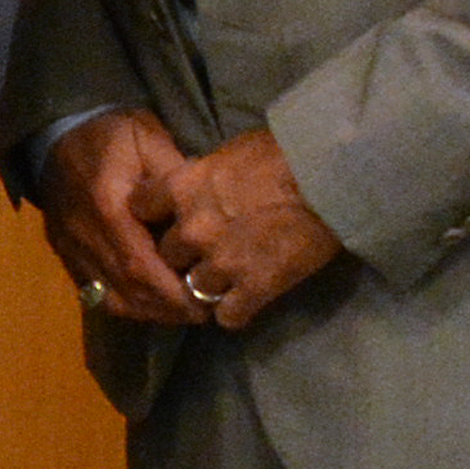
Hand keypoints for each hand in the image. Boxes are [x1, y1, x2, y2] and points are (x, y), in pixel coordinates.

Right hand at [33, 110, 206, 324]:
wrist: (56, 131)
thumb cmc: (110, 133)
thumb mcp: (150, 141)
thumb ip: (177, 179)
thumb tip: (208, 212)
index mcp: (107, 207)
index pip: (141, 265)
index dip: (173, 292)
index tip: (207, 300)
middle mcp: (85, 235)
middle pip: (128, 289)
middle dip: (168, 308)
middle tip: (204, 314)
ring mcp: (70, 247)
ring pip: (110, 297)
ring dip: (148, 311)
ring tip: (181, 313)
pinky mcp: (65, 252)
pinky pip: (95, 290)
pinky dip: (125, 303)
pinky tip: (150, 303)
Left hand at [151, 125, 345, 329]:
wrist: (330, 178)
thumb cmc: (284, 152)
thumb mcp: (229, 153)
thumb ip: (204, 176)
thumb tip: (198, 185)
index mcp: (182, 188)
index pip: (139, 208)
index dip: (153, 216)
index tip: (164, 218)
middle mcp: (192, 229)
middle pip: (167, 254)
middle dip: (183, 255)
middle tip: (206, 252)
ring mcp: (220, 263)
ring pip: (193, 288)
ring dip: (208, 286)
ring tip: (228, 280)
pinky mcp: (253, 289)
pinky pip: (227, 316)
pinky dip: (235, 311)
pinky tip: (247, 301)